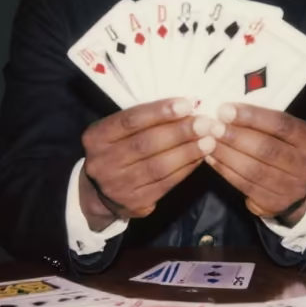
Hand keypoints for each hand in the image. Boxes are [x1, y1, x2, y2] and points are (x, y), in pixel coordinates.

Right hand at [79, 98, 216, 230]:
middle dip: (179, 132)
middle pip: (146, 144)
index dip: (159, 112)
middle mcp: (103, 162)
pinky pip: (166, 183)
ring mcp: (118, 185)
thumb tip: (185, 107)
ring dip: (187, 152)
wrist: (99, 193)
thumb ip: (143, 120)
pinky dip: (186, 169)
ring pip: (158, 166)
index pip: (130, 120)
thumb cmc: (116, 150)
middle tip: (205, 123)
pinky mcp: (135, 203)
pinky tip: (200, 157)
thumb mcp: (116, 132)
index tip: (186, 104)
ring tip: (208, 140)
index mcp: (96, 137)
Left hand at [203, 103, 305, 224]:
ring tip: (207, 142)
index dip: (252, 117)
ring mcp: (293, 188)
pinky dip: (225, 171)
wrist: (295, 187)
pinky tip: (211, 159)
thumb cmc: (284, 148)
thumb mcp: (284, 133)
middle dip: (236, 137)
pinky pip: (246, 186)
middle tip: (212, 127)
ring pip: (254, 170)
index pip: (282, 125)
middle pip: (268, 149)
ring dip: (227, 155)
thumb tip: (227, 110)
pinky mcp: (275, 204)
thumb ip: (263, 122)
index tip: (225, 110)